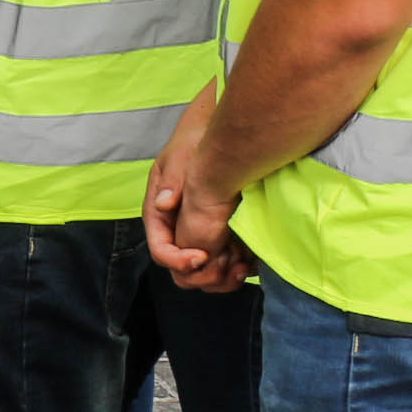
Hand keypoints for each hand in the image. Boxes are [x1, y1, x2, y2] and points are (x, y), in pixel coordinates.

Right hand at [144, 91, 251, 290]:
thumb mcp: (180, 158)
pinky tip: (251, 262)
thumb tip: (164, 204)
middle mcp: (175, 232)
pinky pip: (222, 266)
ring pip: (202, 275)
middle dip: (205, 276)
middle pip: (181, 272)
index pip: (161, 252)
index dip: (179, 261)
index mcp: (160, 217)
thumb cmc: (191, 143)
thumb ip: (172, 182)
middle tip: (230, 266)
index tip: (203, 255)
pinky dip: (235, 270)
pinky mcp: (216, 239)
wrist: (213, 134)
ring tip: (243, 267)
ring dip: (223, 278)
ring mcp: (195, 237)